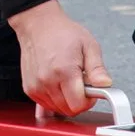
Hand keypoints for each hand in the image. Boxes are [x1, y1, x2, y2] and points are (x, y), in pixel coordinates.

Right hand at [8, 0, 111, 117]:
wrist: (38, 25)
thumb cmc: (63, 32)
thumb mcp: (88, 45)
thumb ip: (97, 68)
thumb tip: (106, 85)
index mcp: (64, 71)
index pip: (79, 105)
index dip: (88, 101)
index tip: (90, 91)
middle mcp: (47, 81)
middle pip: (68, 110)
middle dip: (78, 101)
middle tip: (80, 83)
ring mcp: (36, 86)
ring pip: (57, 109)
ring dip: (66, 100)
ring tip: (67, 80)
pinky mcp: (29, 89)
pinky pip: (46, 105)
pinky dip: (54, 99)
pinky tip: (57, 83)